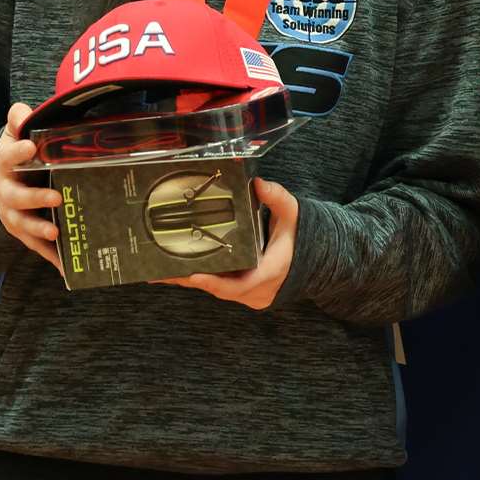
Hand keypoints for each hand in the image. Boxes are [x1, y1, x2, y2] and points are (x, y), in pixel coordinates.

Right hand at [0, 103, 60, 273]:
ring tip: (55, 231)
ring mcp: (13, 214)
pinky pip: (36, 246)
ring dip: (39, 228)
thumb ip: (18, 121)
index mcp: (5, 165)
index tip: (32, 147)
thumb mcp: (14, 136)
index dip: (19, 153)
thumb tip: (22, 110)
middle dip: (35, 197)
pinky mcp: (23, 232)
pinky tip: (66, 267)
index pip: (9, 157)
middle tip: (56, 196)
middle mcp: (6, 192)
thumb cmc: (16, 157)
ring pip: (23, 224)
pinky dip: (50, 257)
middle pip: (17, 197)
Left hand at [157, 178, 297, 309]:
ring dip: (192, 281)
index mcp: (271, 272)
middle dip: (191, 280)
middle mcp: (260, 290)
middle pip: (221, 289)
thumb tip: (259, 184)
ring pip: (218, 290)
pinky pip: (222, 289)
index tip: (194, 276)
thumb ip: (278, 198)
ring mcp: (253, 296)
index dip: (216, 282)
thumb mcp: (292, 214)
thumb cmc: (302, 237)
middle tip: (163, 273)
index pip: (241, 284)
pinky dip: (203, 280)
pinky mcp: (246, 295)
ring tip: (161, 274)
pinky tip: (180, 272)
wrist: (317, 260)